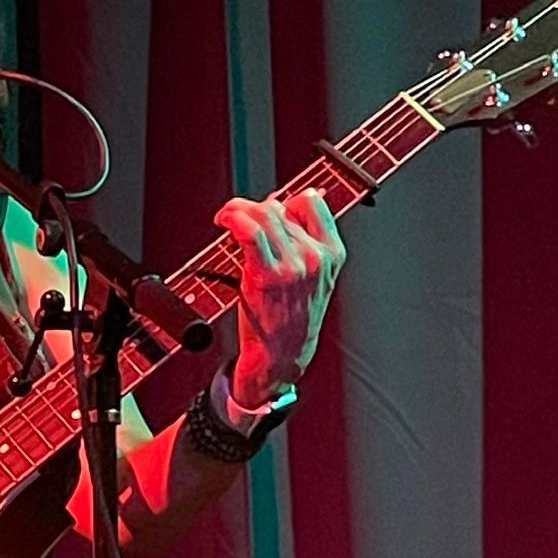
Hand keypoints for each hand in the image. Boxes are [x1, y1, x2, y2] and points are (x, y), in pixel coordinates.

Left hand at [215, 187, 346, 407]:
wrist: (281, 357)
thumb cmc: (291, 320)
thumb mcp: (313, 280)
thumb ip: (304, 244)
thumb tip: (279, 206)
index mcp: (332, 254)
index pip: (312, 202)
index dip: (286, 200)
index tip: (270, 208)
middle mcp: (316, 256)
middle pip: (280, 207)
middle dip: (255, 209)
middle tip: (240, 220)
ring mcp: (292, 265)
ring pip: (263, 213)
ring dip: (238, 209)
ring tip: (227, 218)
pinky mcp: (266, 275)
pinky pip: (248, 231)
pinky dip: (233, 217)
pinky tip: (224, 220)